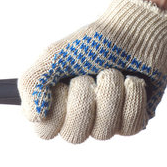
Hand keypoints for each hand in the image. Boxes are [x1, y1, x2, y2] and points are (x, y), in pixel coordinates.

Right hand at [18, 0, 166, 142]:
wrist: (134, 31)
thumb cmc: (92, 43)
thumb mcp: (53, 56)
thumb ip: (32, 83)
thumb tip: (35, 116)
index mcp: (54, 104)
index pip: (45, 131)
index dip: (56, 110)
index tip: (63, 85)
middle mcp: (77, 118)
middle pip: (74, 135)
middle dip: (83, 99)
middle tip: (87, 75)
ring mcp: (105, 122)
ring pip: (103, 132)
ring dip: (109, 94)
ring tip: (112, 73)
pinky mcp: (132, 121)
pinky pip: (129, 127)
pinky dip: (130, 98)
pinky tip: (130, 81)